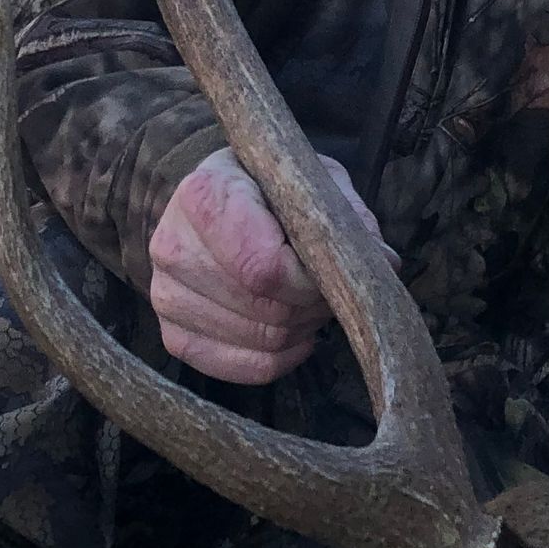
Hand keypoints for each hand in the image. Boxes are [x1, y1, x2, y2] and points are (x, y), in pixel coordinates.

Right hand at [147, 147, 396, 385]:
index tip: (333, 270)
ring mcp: (165, 293)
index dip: (311, 281)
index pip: (264, 268)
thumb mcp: (311, 179)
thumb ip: (346, 217)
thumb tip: (383, 265)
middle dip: (312, 305)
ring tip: (311, 301)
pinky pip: (237, 369)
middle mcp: (171, 244)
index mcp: (204, 192)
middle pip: (265, 308)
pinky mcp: (172, 332)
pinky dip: (279, 359)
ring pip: (257, 340)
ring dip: (300, 329)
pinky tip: (295, 333)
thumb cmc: (272, 184)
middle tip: (329, 287)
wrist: (218, 197)